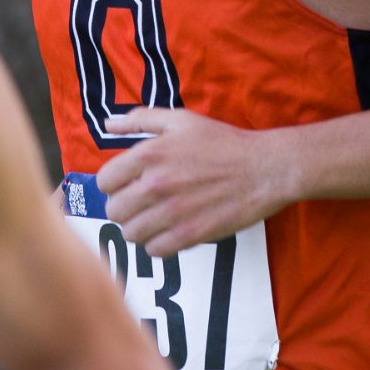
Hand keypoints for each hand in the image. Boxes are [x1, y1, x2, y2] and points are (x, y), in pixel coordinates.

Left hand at [96, 108, 294, 256]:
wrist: (264, 169)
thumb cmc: (223, 143)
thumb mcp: (181, 120)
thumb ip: (140, 119)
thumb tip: (109, 123)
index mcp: (149, 154)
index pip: (104, 181)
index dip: (114, 183)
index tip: (127, 183)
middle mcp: (156, 185)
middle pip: (113, 211)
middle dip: (123, 207)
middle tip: (139, 203)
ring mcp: (173, 212)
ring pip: (130, 234)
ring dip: (138, 227)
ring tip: (153, 218)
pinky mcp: (191, 234)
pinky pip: (155, 251)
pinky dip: (157, 244)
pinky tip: (169, 231)